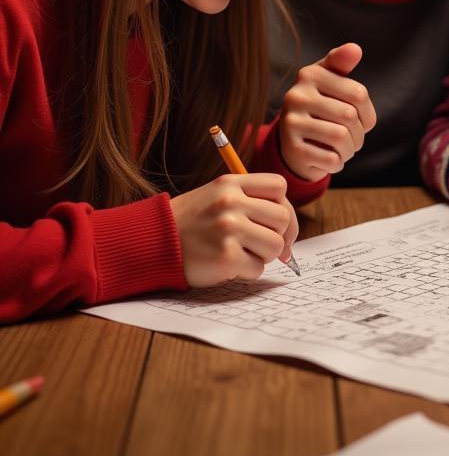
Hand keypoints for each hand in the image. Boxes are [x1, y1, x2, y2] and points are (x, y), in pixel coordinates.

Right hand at [170, 174, 298, 286]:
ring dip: (264, 255)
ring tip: (242, 253)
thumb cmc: (189, 223)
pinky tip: (228, 265)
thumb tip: (289, 233)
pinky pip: (258, 268)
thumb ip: (251, 203)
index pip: (279, 186)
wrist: (151, 244)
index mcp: (230, 183)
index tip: (276, 222)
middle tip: (264, 245)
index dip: (283, 205)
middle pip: (283, 218)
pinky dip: (247, 271)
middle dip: (279, 235)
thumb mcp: (216, 197)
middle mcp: (231, 203)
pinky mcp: (226, 258)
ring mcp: (229, 230)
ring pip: (275, 245)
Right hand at [279, 43, 376, 179]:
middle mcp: (296, 95)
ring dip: (350, 150)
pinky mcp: (292, 149)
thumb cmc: (321, 107)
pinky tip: (331, 158)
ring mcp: (291, 122)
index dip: (368, 114)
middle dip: (359, 135)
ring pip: (340, 137)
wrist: (293, 143)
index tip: (362, 121)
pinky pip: (331, 159)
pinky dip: (338, 163)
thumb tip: (355, 49)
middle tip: (353, 140)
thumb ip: (341, 63)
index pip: (359, 94)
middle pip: (349, 116)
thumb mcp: (330, 81)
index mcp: (310, 74)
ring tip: (344, 149)